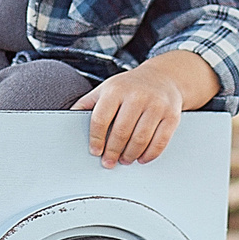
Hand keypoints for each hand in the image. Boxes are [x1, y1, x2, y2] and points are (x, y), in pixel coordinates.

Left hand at [71, 50, 219, 166]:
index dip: (96, 139)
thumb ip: (87, 104)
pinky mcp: (172, 116)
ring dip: (130, 155)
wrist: (163, 77)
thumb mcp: (106, 89)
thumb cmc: (129, 86)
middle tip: (108, 162)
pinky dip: (150, 155)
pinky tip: (142, 158)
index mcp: (116, 89)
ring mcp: (156, 105)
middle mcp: (137, 95)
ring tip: (124, 160)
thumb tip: (66, 121)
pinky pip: (160, 141)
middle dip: (112, 152)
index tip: (94, 151)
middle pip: (121, 132)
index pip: (100, 119)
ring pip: (141, 139)